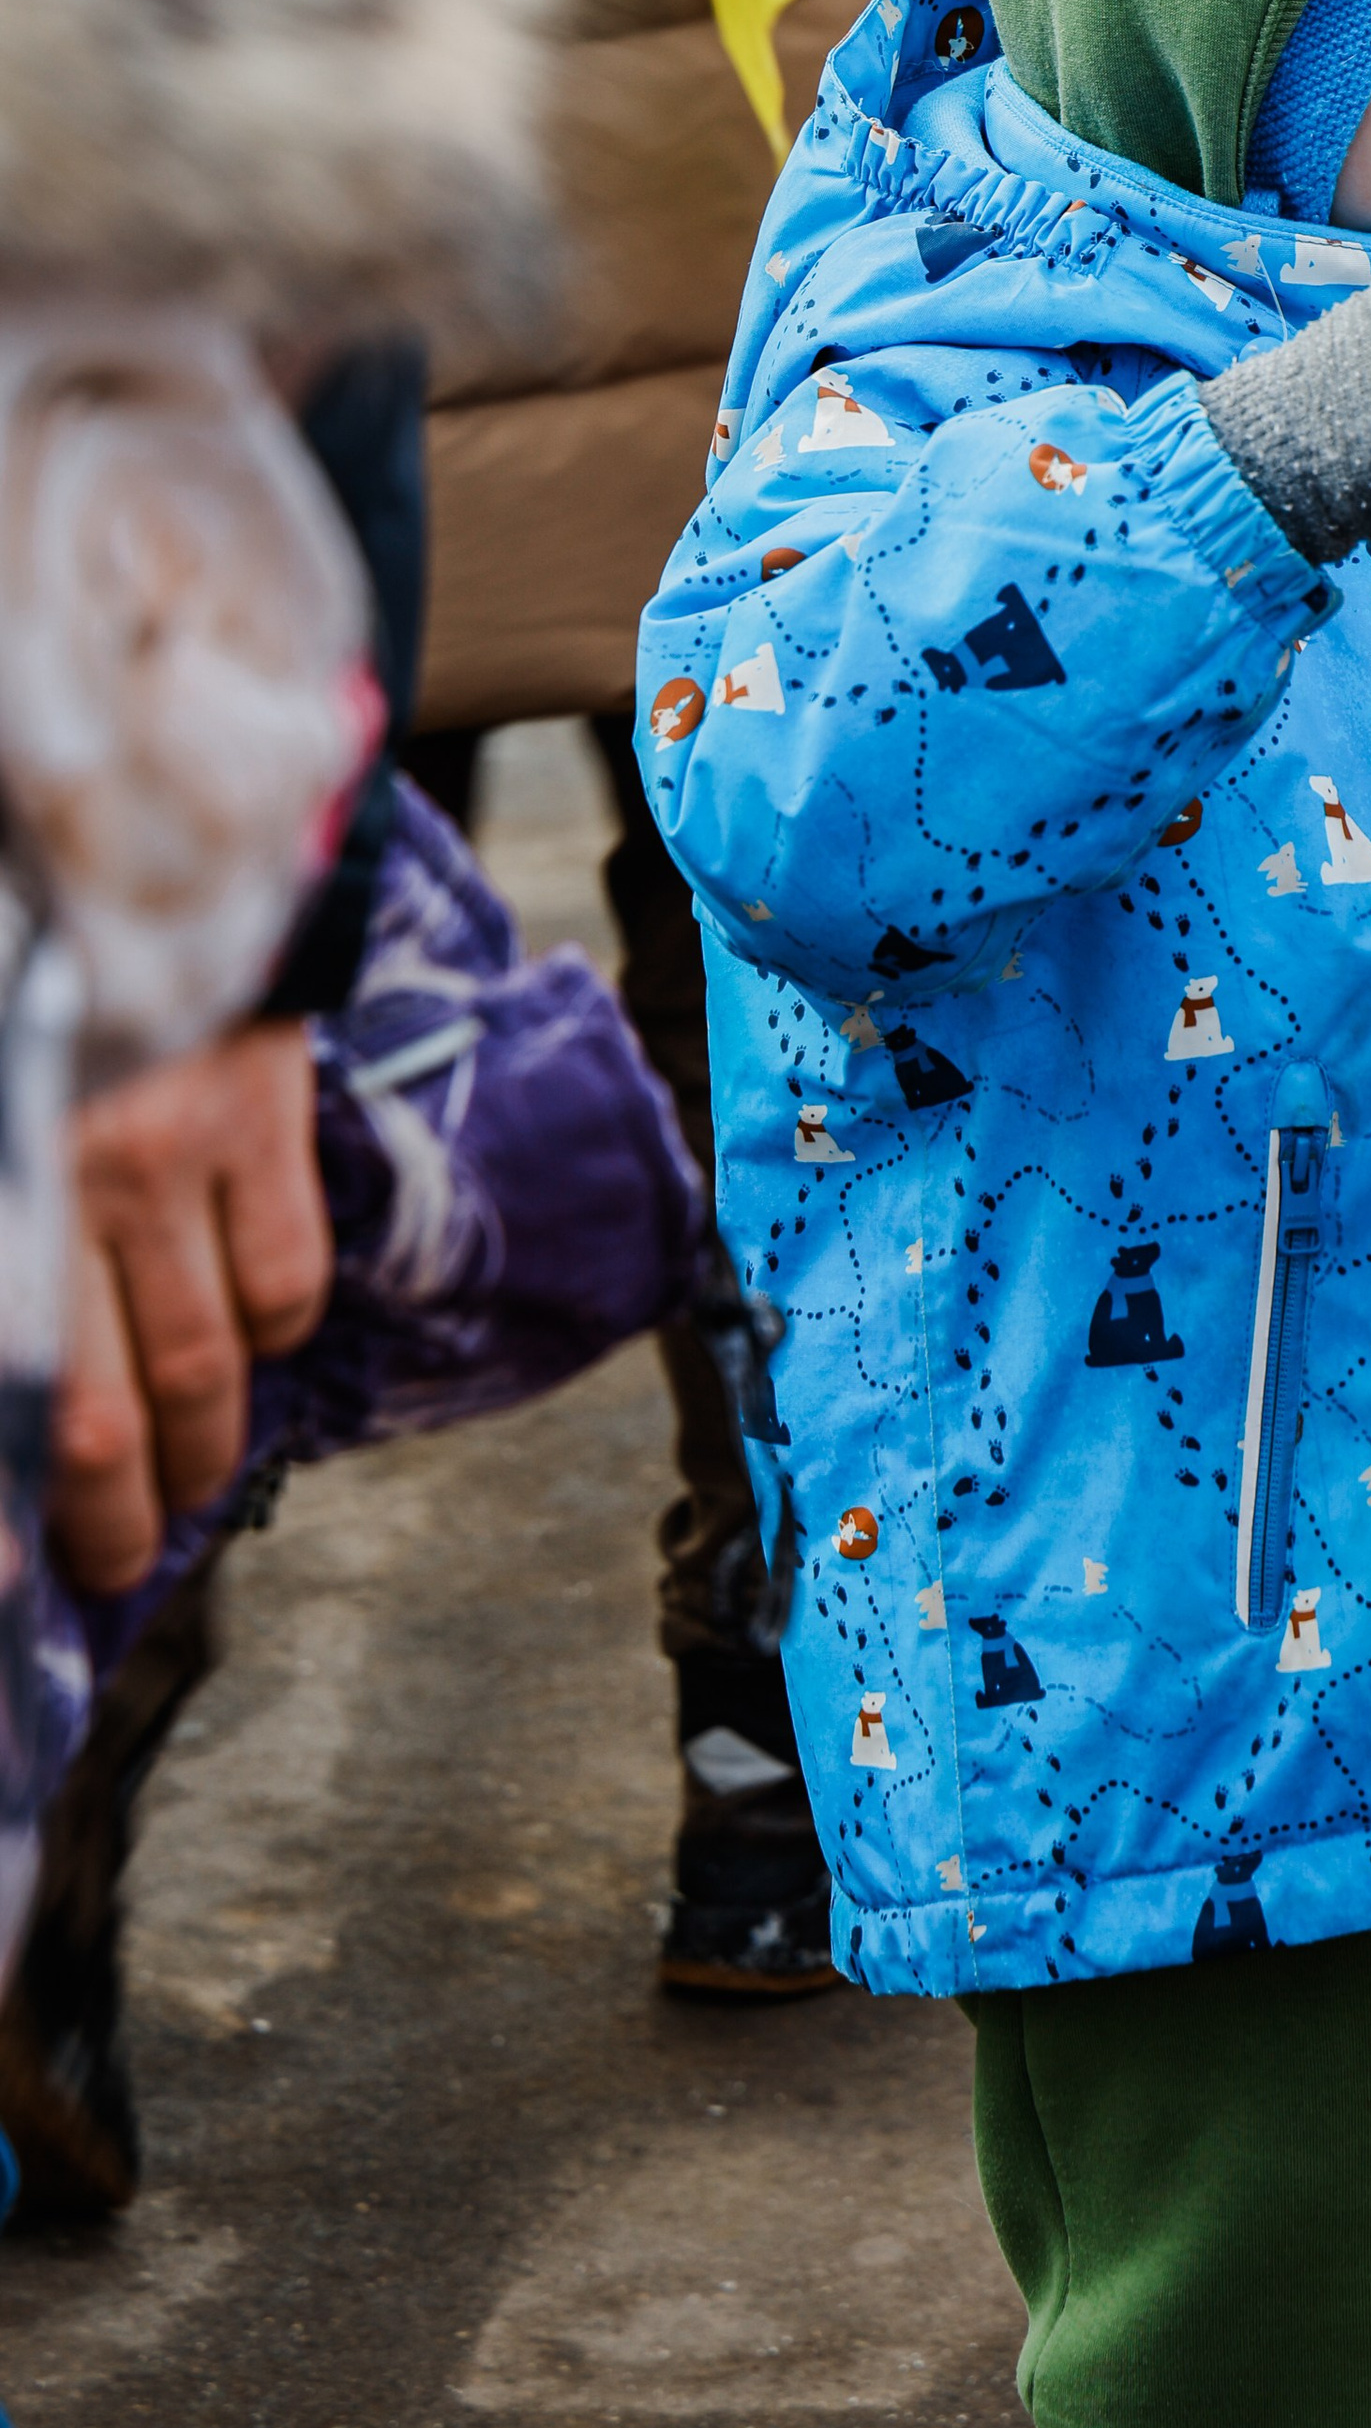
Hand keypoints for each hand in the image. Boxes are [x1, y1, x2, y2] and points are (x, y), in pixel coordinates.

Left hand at [52, 1022, 331, 1594]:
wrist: (101, 837)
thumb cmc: (18, 1004)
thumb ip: (3, 1267)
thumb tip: (19, 1414)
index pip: (15, 1386)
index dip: (10, 1518)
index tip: (18, 1589)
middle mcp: (66, 1185)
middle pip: (99, 1419)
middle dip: (110, 1522)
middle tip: (116, 1564)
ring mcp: (164, 1153)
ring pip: (201, 1367)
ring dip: (199, 1457)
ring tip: (187, 1489)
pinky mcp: (254, 1113)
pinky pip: (285, 1275)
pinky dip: (273, 1336)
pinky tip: (252, 1346)